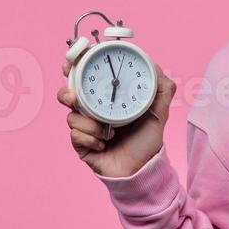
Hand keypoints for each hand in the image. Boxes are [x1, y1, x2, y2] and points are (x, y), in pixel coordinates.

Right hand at [58, 56, 175, 178]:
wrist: (143, 168)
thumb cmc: (147, 140)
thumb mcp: (159, 111)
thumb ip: (161, 87)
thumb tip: (153, 64)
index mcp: (106, 97)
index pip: (85, 76)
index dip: (76, 66)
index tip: (74, 60)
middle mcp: (92, 109)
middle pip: (67, 92)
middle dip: (67, 91)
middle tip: (74, 96)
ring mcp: (84, 126)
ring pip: (71, 115)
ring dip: (90, 123)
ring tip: (109, 131)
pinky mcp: (81, 143)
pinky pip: (75, 134)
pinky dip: (90, 138)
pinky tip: (104, 143)